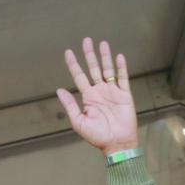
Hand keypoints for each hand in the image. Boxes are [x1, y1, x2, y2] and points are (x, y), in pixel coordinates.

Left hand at [56, 39, 138, 155]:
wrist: (117, 144)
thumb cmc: (97, 136)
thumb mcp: (79, 122)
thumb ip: (70, 105)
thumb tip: (59, 90)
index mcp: (88, 97)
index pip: (79, 76)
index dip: (73, 64)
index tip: (68, 52)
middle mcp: (99, 91)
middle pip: (93, 68)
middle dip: (89, 55)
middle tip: (86, 40)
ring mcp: (112, 92)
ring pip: (108, 70)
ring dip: (105, 57)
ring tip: (103, 43)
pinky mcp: (125, 96)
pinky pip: (123, 79)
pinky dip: (121, 68)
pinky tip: (119, 57)